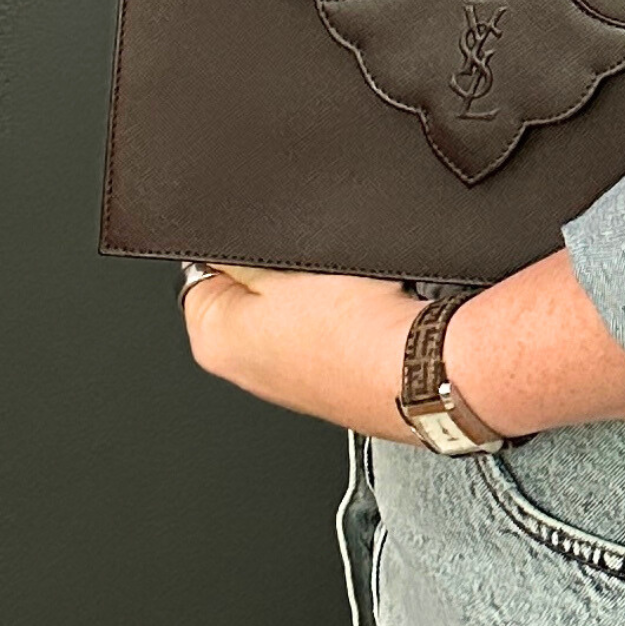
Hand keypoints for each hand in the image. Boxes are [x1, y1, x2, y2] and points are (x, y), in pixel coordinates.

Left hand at [181, 265, 419, 440]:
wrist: (418, 372)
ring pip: (293, 311)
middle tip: (308, 269)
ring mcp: (288, 380)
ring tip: (339, 293)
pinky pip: (326, 333)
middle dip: (277, 273)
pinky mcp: (329, 381)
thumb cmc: (353, 329)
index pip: (205, 269)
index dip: (239, 247)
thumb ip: (242, 252)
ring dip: (312, 294)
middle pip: (250, 293)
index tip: (271, 244)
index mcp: (214, 340)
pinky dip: (340, 318)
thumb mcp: (285, 262)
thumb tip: (226, 246)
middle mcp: (244, 369)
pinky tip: (359, 315)